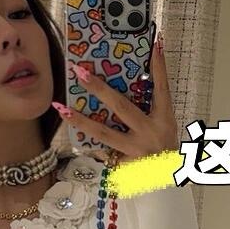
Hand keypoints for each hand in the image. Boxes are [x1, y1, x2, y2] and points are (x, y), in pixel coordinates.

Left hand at [54, 27, 178, 163]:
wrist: (168, 184)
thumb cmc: (164, 151)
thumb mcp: (164, 128)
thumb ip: (147, 110)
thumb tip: (123, 88)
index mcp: (164, 120)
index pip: (162, 89)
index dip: (159, 68)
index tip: (155, 44)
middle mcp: (150, 132)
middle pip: (122, 107)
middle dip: (100, 89)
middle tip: (81, 72)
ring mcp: (135, 149)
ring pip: (103, 133)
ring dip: (80, 119)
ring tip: (61, 107)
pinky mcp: (123, 164)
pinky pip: (102, 151)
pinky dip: (88, 143)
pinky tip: (74, 132)